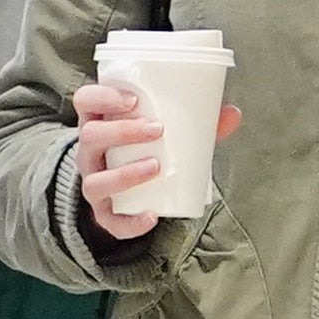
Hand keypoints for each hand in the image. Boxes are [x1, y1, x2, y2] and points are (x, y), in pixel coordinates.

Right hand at [71, 75, 237, 240]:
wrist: (129, 192)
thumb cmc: (146, 151)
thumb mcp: (165, 133)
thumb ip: (198, 123)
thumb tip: (233, 113)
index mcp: (99, 123)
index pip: (85, 101)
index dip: (102, 97)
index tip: (133, 99)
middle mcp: (89, 152)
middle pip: (90, 136)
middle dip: (122, 131)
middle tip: (158, 129)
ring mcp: (93, 182)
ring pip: (94, 180)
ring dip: (124, 174)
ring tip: (156, 166)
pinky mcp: (103, 212)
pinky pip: (109, 220)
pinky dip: (130, 222)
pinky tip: (151, 216)